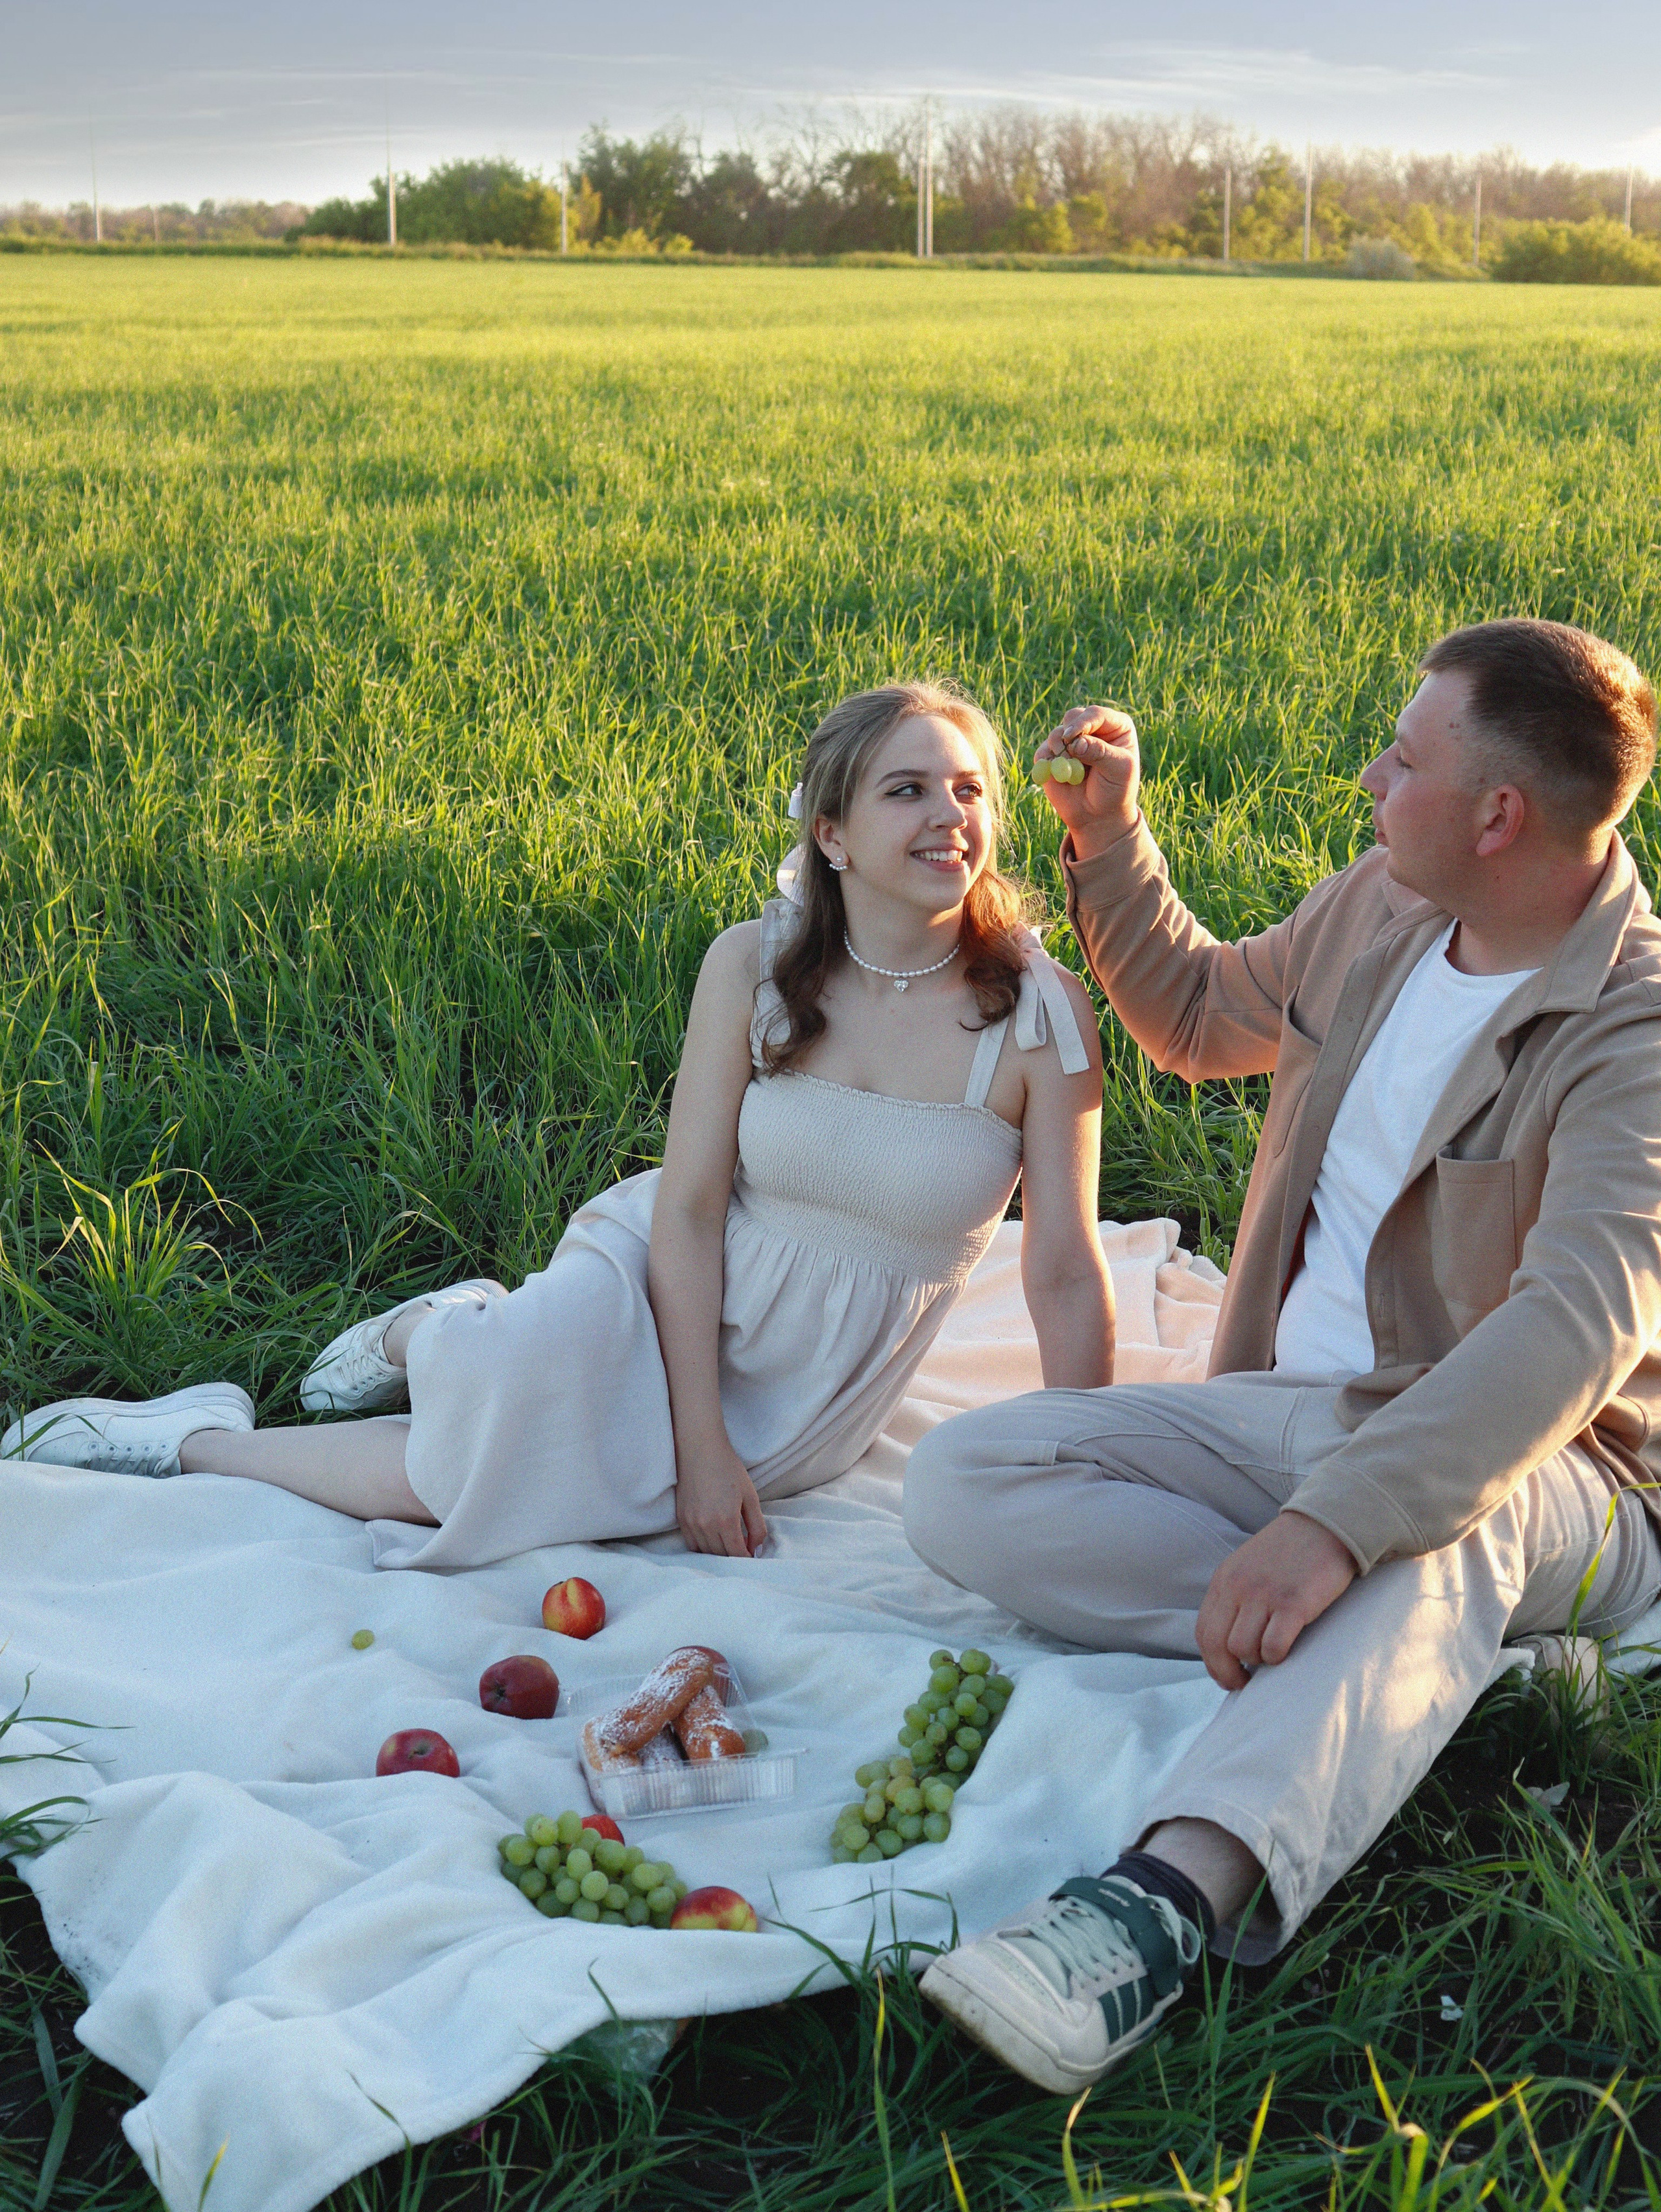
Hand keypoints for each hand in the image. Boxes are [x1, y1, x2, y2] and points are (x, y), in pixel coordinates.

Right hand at [675, 1442, 767, 1557]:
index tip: (752, 1557)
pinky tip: (712, 1540)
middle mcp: (706, 1525)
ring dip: (718, 1554)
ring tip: (728, 1547)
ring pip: (705, 1552)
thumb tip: (757, 1549)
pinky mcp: (681, 1519)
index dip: (747, 1558)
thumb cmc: (729, 1469)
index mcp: (726, 1520)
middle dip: (734, 1558)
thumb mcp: (751, 1497)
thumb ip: (757, 1526)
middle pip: (721, 1556)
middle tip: (743, 1552)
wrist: (700, 1450)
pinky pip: (692, 1544)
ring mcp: (691, 1523)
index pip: (737, 1554)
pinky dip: (703, 1548)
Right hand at [1033, 706, 1140, 859]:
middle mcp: (1092, 729)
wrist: (1098, 816)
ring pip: (1056, 734)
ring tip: (1072, 773)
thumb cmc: (1116, 790)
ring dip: (1059, 752)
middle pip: (1073, 717)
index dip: (1083, 723)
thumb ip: (1100, 753)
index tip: (1071, 736)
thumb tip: (1075, 742)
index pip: (1095, 714)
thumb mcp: (1119, 771)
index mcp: (1114, 726)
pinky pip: (1043, 752)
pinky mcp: (1053, 756)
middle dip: (1069, 734)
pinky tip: (1061, 777)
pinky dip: (1048, 764)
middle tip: (1070, 752)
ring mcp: (1071, 742)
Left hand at [1195, 1511, 1356, 1690]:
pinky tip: (1287, 1651)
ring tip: (1271, 1656)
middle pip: (1216, 1646)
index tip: (1226, 1675)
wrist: (1325, 1524)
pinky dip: (1277, 1657)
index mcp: (1224, 1580)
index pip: (1203, 1633)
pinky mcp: (1293, 1604)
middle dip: (1227, 1673)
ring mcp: (1264, 1595)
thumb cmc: (1290, 1553)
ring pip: (1243, 1649)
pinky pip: (1274, 1647)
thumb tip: (1228, 1644)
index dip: (1212, 1662)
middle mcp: (1238, 1588)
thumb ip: (1234, 1598)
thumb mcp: (1247, 1568)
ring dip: (1257, 1661)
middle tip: (1243, 1684)